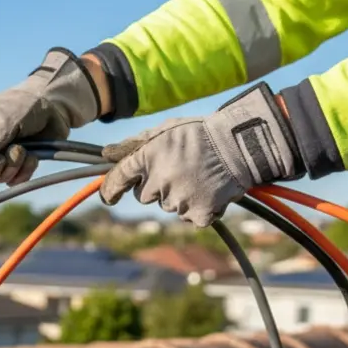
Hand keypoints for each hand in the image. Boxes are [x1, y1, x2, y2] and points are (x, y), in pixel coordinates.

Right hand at [0, 48, 103, 194]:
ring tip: (23, 149)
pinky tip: (32, 156)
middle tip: (7, 155)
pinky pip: (16, 180)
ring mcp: (0, 156)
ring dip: (13, 167)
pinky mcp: (18, 164)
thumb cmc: (23, 105)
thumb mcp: (1, 120)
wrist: (54, 105)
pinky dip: (25, 171)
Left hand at [99, 83, 303, 226]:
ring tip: (199, 175)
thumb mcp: (165, 131)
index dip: (111, 189)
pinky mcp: (197, 215)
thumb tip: (106, 154)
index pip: (119, 178)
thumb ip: (134, 144)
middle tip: (179, 169)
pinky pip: (189, 216)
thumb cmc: (201, 134)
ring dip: (178, 195)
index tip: (109, 197)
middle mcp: (158, 182)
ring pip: (168, 205)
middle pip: (144, 196)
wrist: (241, 144)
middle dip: (156, 186)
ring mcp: (178, 201)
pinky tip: (209, 189)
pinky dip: (197, 207)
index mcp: (147, 159)